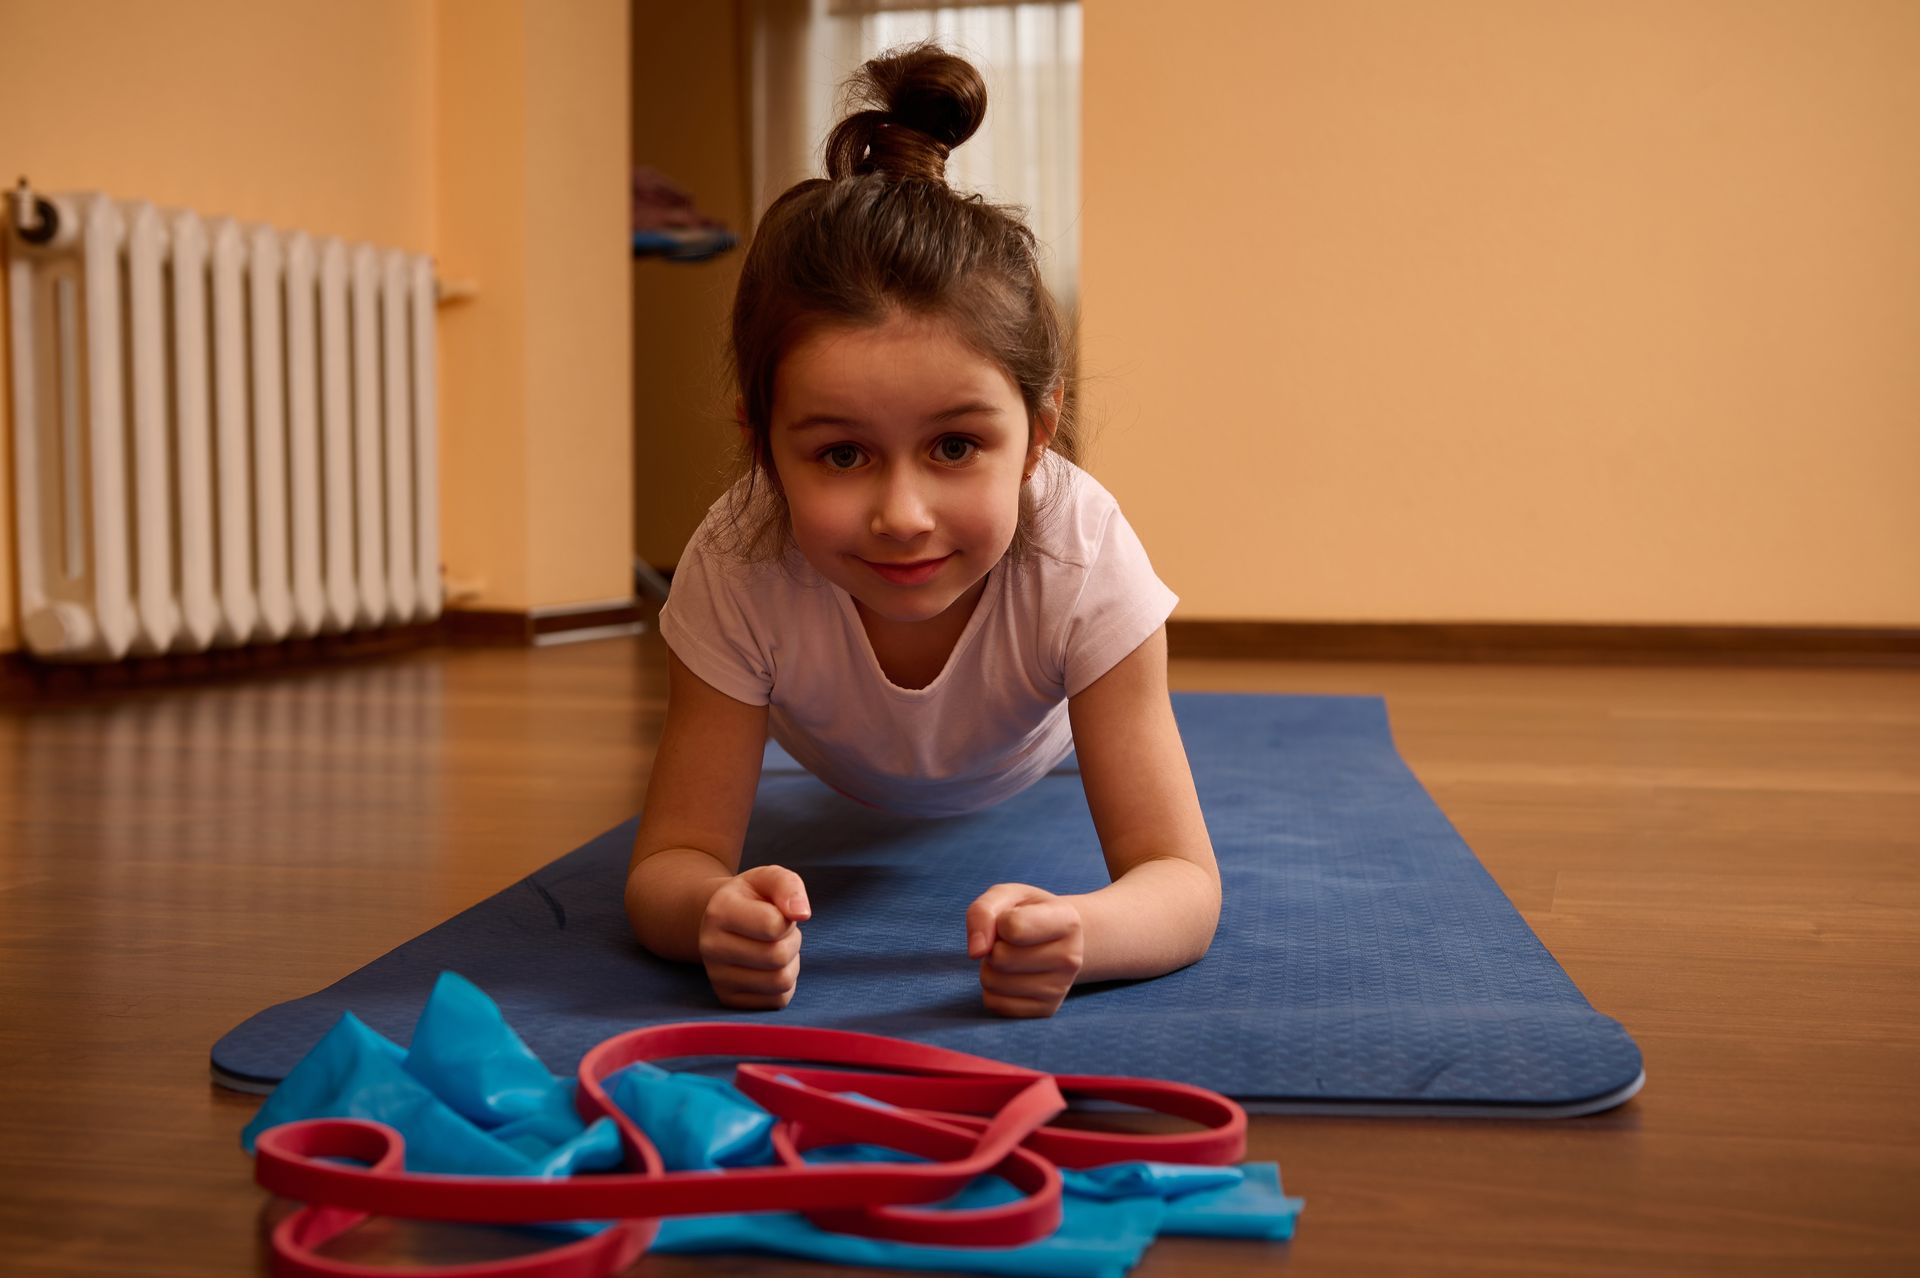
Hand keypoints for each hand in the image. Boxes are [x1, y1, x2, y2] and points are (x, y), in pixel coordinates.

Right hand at [699, 865, 808, 1009]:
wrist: (722, 921)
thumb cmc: (753, 898)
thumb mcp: (769, 878)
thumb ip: (788, 886)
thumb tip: (802, 914)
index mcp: (719, 912)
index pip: (772, 925)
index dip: (787, 918)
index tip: (777, 912)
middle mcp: (711, 947)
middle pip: (778, 956)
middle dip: (792, 941)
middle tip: (780, 932)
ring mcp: (717, 977)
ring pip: (780, 982)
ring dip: (790, 963)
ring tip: (776, 947)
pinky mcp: (729, 999)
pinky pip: (778, 1000)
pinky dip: (785, 984)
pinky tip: (770, 967)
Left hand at [965, 883, 1084, 1017]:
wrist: (1056, 939)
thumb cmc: (1026, 912)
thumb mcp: (1006, 896)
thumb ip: (983, 912)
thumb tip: (976, 952)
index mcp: (1068, 921)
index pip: (1013, 928)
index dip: (999, 921)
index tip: (1012, 919)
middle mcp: (1070, 957)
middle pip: (1000, 957)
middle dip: (993, 946)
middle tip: (1010, 941)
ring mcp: (1060, 988)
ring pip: (993, 983)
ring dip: (990, 968)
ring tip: (1011, 957)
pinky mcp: (1046, 1010)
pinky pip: (994, 1003)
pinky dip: (992, 989)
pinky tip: (1012, 977)